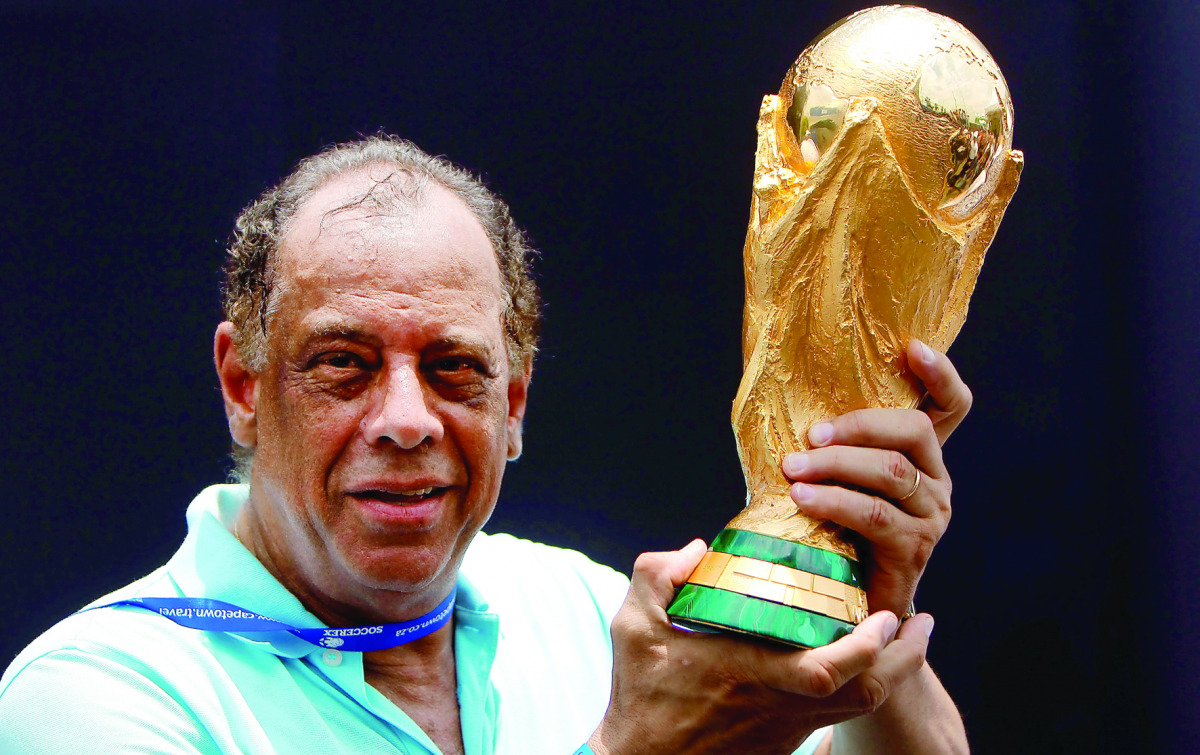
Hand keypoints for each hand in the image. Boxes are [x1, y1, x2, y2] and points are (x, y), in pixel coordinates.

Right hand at [590, 541, 934, 754]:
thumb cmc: (640, 696)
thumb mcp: (633, 627)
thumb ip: (657, 576)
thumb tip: (695, 547)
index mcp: (748, 674)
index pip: (825, 671)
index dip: (866, 647)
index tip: (887, 613)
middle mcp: (779, 704)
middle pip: (865, 694)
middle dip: (904, 659)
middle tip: (920, 619)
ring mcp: (787, 726)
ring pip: (858, 707)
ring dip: (892, 671)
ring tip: (905, 634)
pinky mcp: (785, 739)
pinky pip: (839, 712)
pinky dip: (862, 682)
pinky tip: (860, 655)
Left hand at [782, 340, 968, 616]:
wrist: (852, 603)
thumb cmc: (836, 531)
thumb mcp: (838, 479)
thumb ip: (832, 446)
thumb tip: (785, 408)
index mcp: (922, 457)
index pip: (951, 406)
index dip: (939, 374)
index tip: (912, 348)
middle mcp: (936, 481)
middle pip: (914, 431)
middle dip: (858, 425)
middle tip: (811, 437)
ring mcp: (931, 515)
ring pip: (891, 472)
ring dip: (836, 465)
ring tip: (794, 468)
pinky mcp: (915, 547)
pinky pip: (875, 514)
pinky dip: (834, 501)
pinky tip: (803, 498)